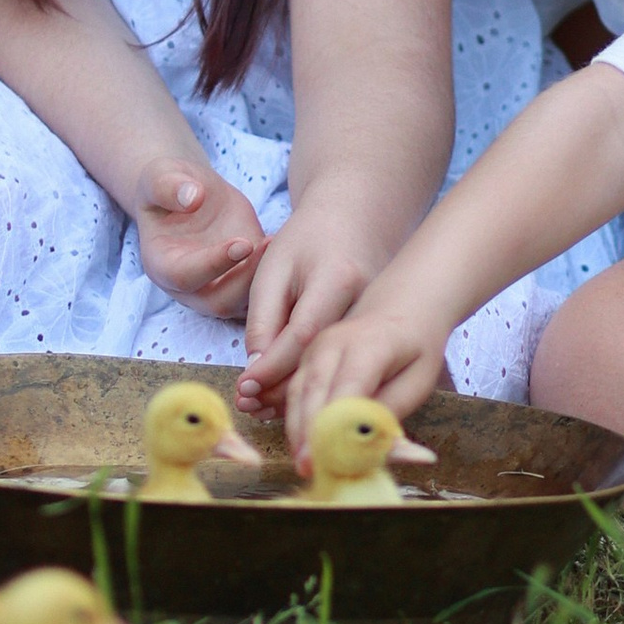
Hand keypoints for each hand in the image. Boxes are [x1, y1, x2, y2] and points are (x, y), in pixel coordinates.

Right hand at [132, 160, 268, 317]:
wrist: (187, 192)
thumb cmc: (168, 184)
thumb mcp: (160, 175)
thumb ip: (167, 186)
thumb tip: (192, 198)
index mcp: (162, 264)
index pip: (185, 277)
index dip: (213, 263)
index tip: (243, 244)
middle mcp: (188, 286)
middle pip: (218, 301)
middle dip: (246, 279)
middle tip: (268, 245)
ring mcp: (216, 285)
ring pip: (243, 302)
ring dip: (263, 278)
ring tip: (278, 241)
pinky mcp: (241, 276)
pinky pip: (259, 290)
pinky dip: (274, 274)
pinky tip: (284, 243)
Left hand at [235, 200, 400, 411]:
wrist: (353, 217)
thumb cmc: (307, 239)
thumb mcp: (273, 270)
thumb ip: (263, 320)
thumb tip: (257, 372)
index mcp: (337, 279)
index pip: (302, 335)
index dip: (271, 368)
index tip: (244, 388)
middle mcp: (366, 301)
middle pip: (323, 359)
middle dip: (282, 389)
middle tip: (248, 405)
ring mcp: (379, 316)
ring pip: (336, 366)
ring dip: (298, 391)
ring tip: (262, 406)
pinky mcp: (380, 327)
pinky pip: (345, 360)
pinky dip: (316, 379)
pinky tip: (289, 392)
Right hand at [283, 291, 452, 466]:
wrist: (404, 304)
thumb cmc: (416, 346)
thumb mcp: (418, 382)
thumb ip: (391, 417)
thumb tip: (382, 454)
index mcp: (368, 347)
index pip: (345, 391)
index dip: (331, 428)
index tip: (322, 461)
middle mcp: (334, 343)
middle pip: (313, 393)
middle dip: (307, 434)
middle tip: (307, 470)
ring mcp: (317, 347)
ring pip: (298, 392)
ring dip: (297, 429)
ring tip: (303, 464)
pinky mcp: (309, 355)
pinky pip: (295, 389)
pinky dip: (296, 417)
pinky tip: (302, 444)